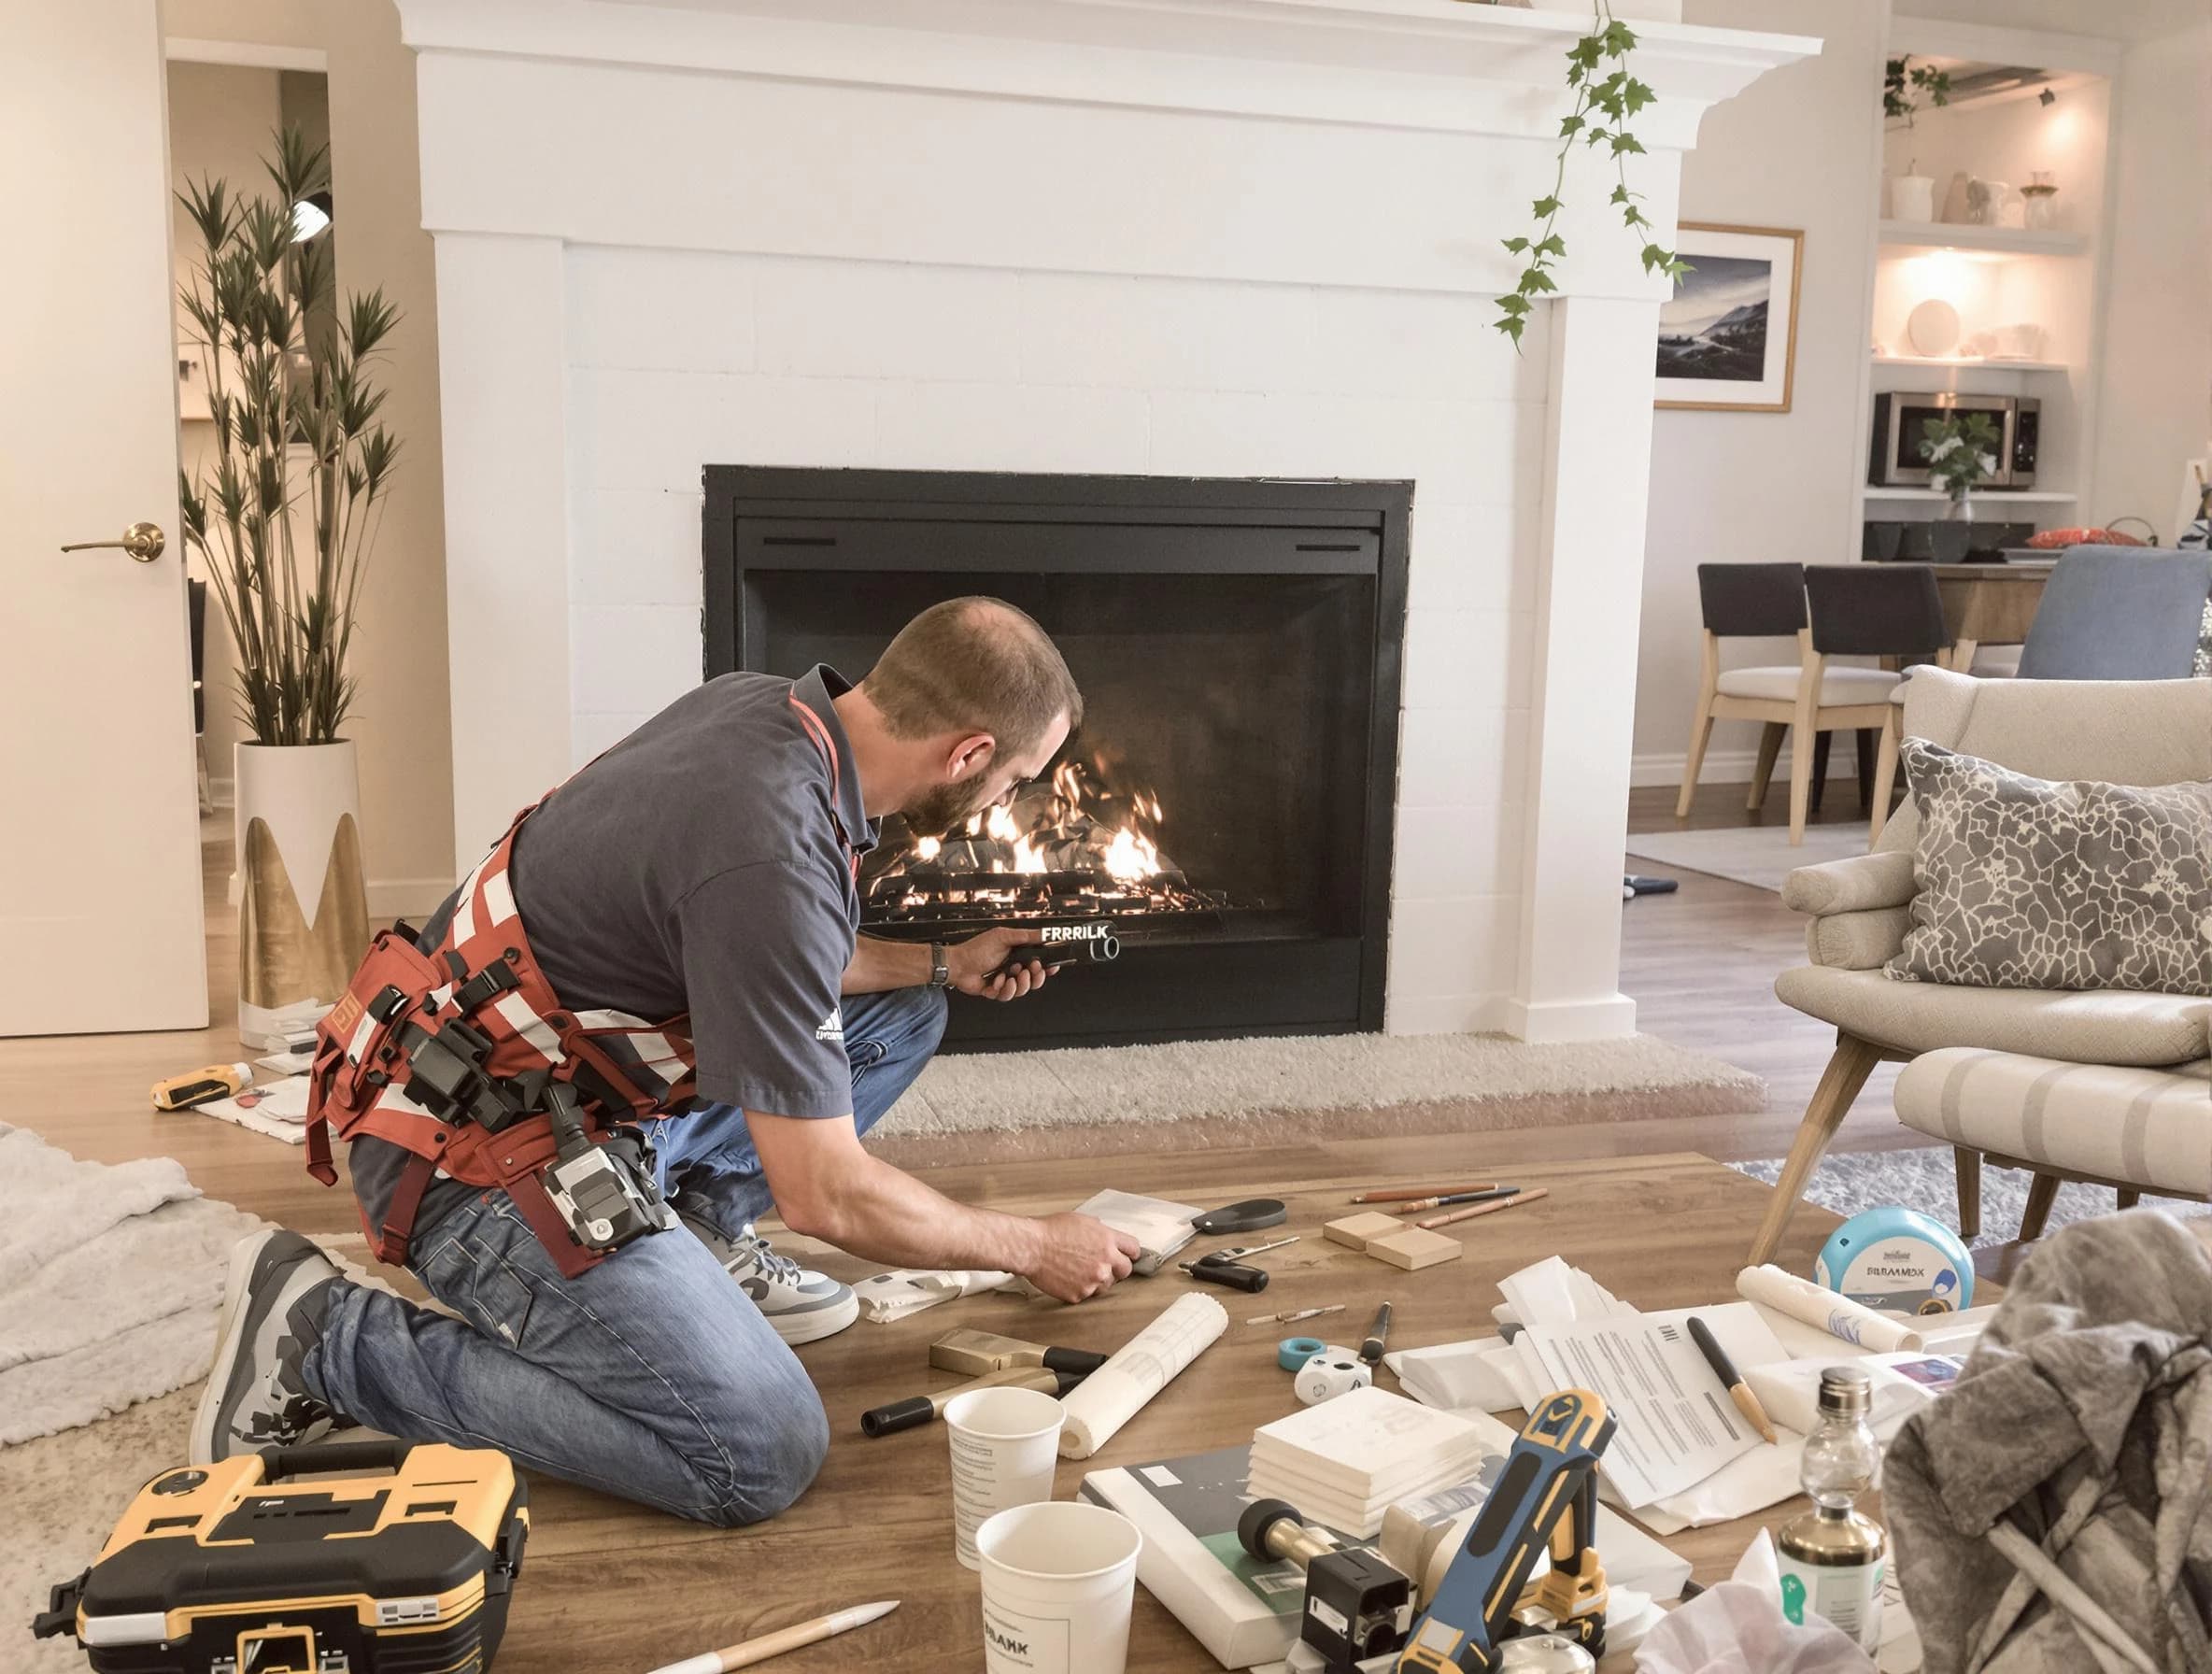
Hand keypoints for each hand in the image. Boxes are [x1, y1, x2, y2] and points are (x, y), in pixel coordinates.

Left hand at [946, 928, 1054, 1001]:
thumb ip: (1026, 936)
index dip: (1047, 967)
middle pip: (1034, 979)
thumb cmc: (976, 949)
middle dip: (1035, 977)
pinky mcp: (996, 992)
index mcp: (1017, 954)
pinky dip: (1003, 988)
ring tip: (1011, 975)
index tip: (1052, 967)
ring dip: (1019, 984)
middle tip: (1030, 970)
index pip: (1038, 962)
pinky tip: (996, 981)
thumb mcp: (1004, 937)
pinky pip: (1007, 996)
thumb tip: (1045, 933)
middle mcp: (1012, 968)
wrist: (958, 964)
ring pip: (1023, 990)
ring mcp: (1005, 981)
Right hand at [1025, 1213, 1141, 1303]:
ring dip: (1097, 1279)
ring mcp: (1093, 1280)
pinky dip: (1080, 1288)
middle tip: (1102, 1264)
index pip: (1133, 1249)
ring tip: (1078, 1270)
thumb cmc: (1050, 1231)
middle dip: (1117, 1268)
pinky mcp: (1080, 1294)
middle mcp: (1105, 1261)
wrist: (1031, 1248)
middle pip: (1125, 1270)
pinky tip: (1068, 1277)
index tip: (1128, 1255)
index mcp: (1107, 1240)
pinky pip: (1087, 1294)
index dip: (1130, 1252)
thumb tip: (1105, 1235)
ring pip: (1106, 1285)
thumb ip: (1099, 1230)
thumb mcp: (1081, 1221)